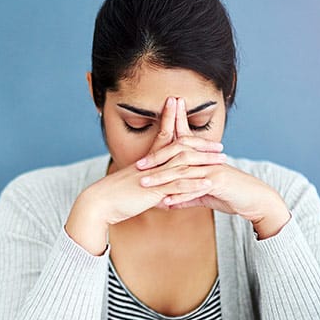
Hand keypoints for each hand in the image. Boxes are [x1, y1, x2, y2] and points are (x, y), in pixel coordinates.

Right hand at [81, 97, 225, 224]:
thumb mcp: (132, 188)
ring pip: (183, 164)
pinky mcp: (153, 191)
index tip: (187, 116)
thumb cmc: (112, 198)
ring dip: (204, 162)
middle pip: (180, 147)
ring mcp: (153, 177)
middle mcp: (151, 166)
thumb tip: (157, 193)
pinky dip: (194, 183)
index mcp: (146, 162)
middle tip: (219, 145)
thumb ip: (147, 188)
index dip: (175, 124)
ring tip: (222, 160)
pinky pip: (177, 185)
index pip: (164, 137)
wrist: (97, 204)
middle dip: (201, 145)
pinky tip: (208, 182)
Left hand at [137, 98, 291, 238]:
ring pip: (183, 171)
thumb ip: (186, 196)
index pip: (179, 148)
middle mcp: (207, 160)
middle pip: (177, 154)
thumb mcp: (205, 195)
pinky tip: (166, 202)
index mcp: (203, 159)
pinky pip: (196, 188)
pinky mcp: (220, 182)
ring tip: (145, 183)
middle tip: (137, 165)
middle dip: (156, 159)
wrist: (256, 201)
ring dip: (163, 177)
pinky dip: (180, 195)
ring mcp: (213, 169)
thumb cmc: (231, 196)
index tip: (140, 159)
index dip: (159, 151)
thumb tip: (168, 201)